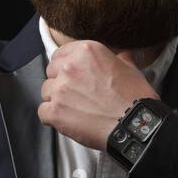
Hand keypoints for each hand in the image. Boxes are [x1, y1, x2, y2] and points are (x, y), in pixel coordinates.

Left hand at [37, 40, 160, 149]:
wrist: (134, 125)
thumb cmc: (134, 98)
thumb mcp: (130, 68)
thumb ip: (118, 58)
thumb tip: (120, 55)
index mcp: (86, 51)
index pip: (60, 54)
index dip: (66, 66)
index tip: (73, 75)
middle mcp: (69, 67)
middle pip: (51, 72)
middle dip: (61, 82)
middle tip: (77, 94)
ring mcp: (59, 89)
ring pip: (46, 92)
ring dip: (57, 100)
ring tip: (75, 109)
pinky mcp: (55, 112)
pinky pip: (43, 112)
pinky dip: (53, 118)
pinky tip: (69, 121)